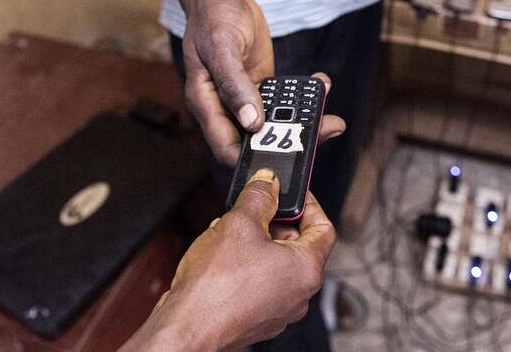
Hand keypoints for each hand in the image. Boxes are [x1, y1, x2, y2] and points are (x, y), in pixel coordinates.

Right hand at [120, 170, 337, 351]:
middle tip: (253, 210)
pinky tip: (221, 257)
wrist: (187, 328)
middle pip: (297, 245)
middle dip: (273, 223)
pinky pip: (259, 283)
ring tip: (229, 233)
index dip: (309, 205)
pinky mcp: (257, 319)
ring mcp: (279, 310)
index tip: (292, 193)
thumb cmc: (215, 288)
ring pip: (275, 264)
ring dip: (255, 243)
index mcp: (307, 269)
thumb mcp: (239, 224)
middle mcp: (299, 294)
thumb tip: (267, 183)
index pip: (324, 228)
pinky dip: (245, 266)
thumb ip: (259, 197)